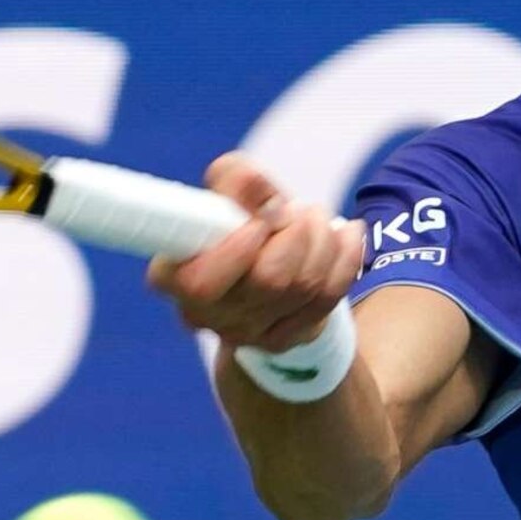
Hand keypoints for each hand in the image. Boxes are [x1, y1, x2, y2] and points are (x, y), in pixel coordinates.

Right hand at [145, 153, 364, 352]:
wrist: (259, 268)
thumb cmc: (233, 224)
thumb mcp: (226, 192)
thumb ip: (236, 180)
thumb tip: (256, 185)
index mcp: (175, 276)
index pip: (203, 282)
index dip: (239, 249)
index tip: (260, 223)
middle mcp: (206, 313)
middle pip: (269, 280)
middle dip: (296, 233)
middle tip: (297, 210)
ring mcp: (247, 333)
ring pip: (304, 286)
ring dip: (322, 239)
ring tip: (316, 217)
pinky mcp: (284, 338)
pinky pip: (329, 296)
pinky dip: (345, 258)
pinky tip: (345, 235)